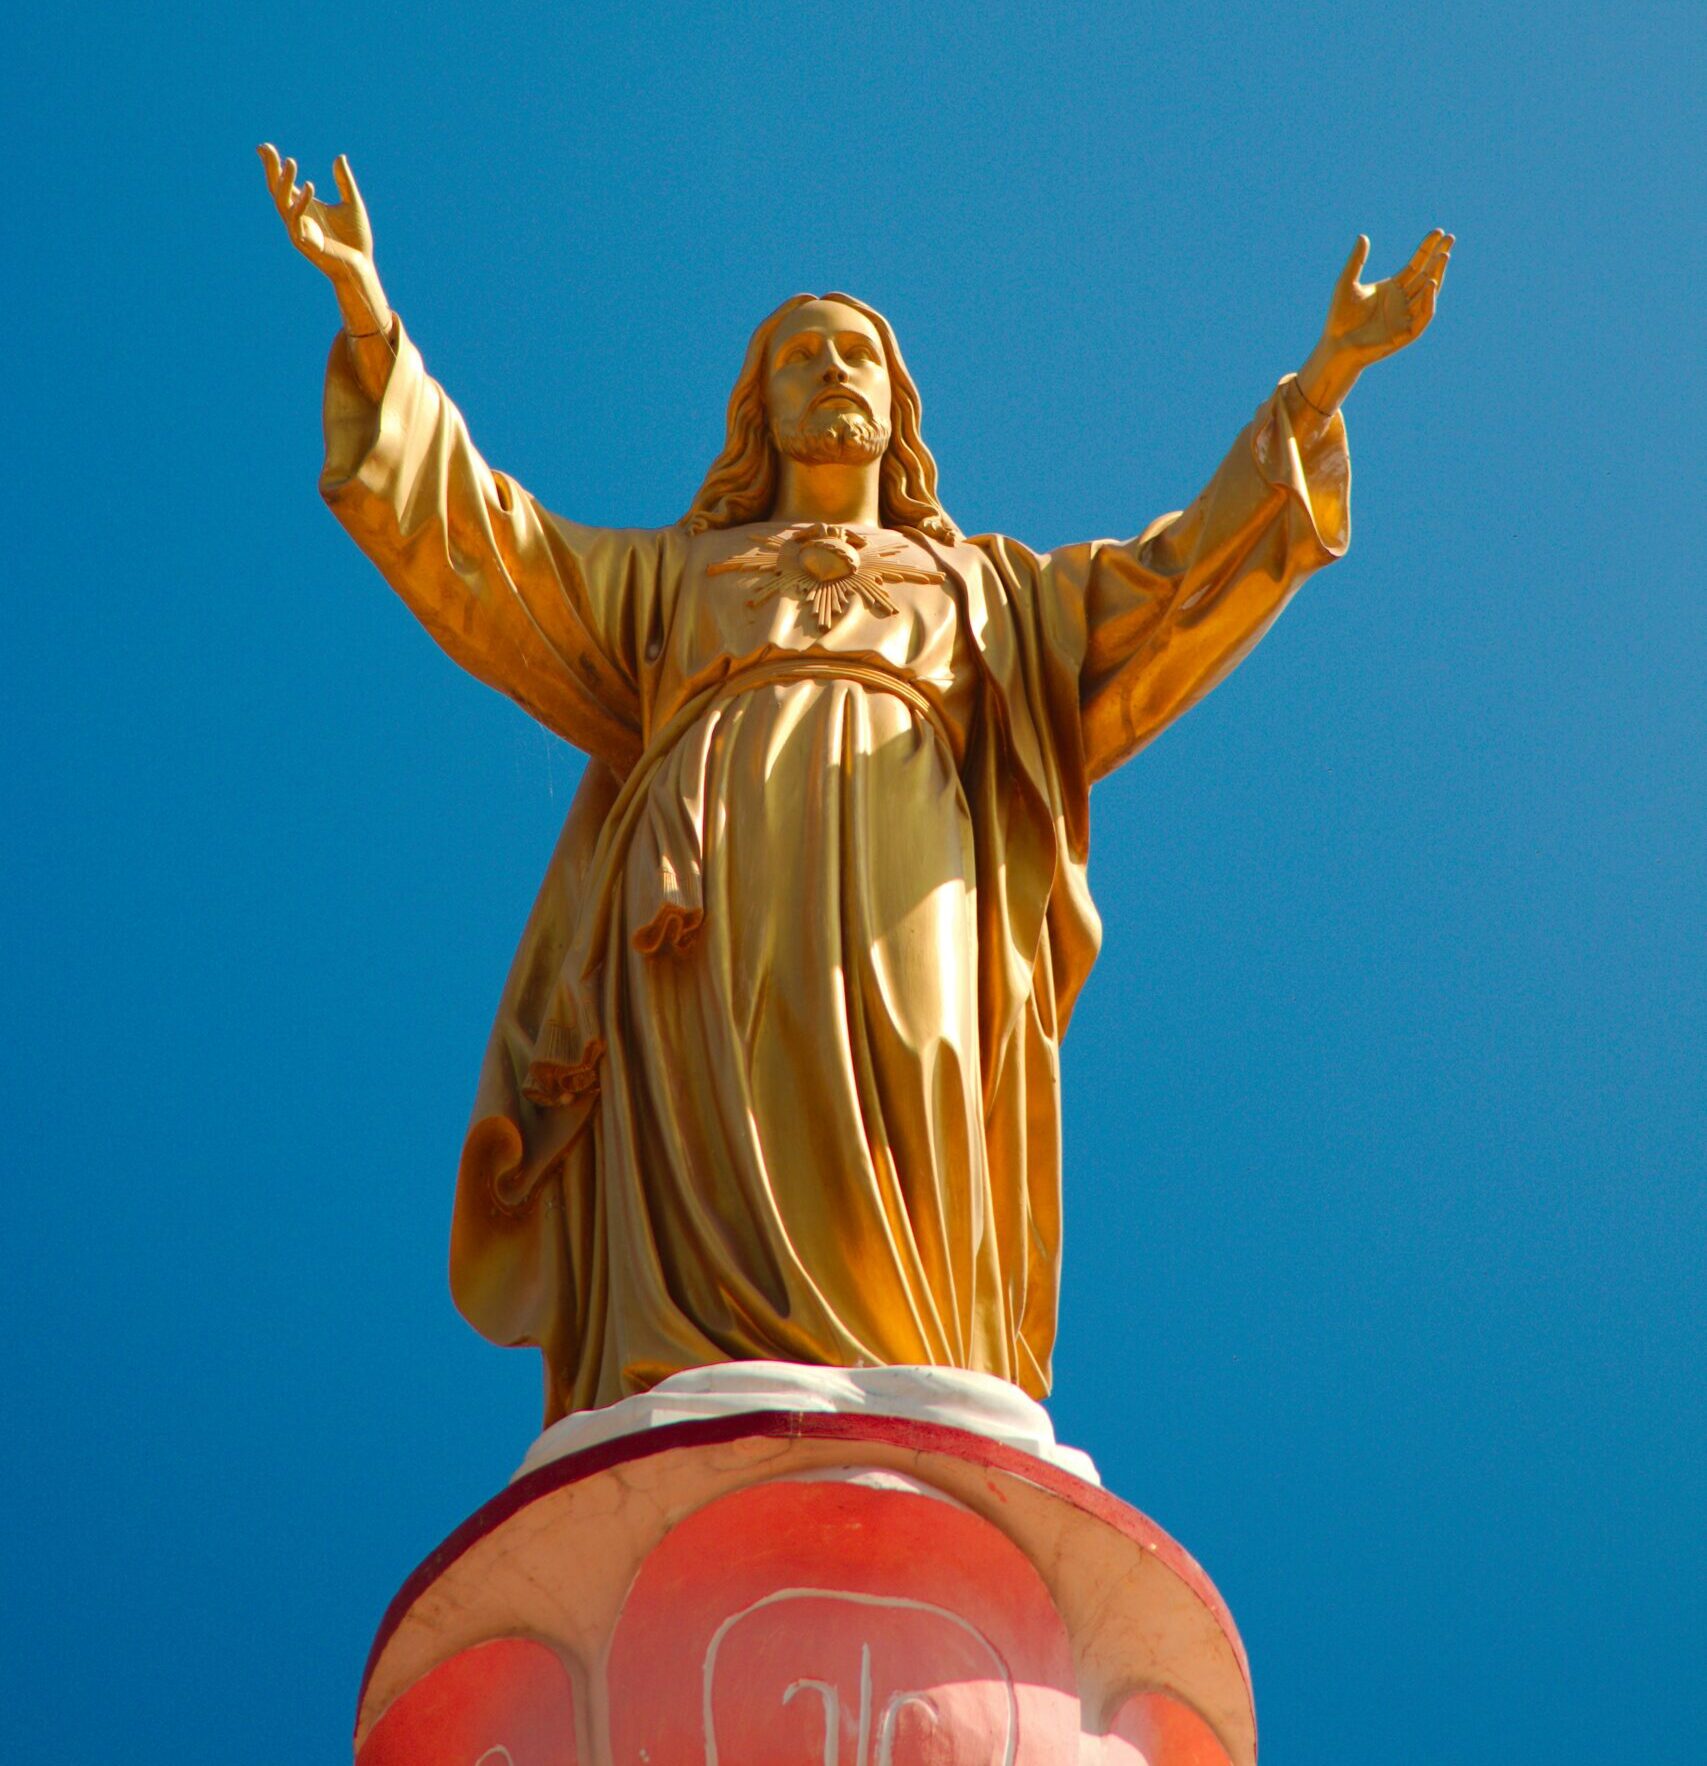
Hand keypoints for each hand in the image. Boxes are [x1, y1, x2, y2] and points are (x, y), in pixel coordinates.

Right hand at [258, 145, 390, 334]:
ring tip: (291, 161)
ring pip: (282, 202)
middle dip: (271, 169)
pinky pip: (297, 219)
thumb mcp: (352, 203)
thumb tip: (339, 157)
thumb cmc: (356, 239)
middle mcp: (298, 217)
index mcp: (305, 207)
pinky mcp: (304, 242)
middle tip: (266, 147)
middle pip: (277, 189)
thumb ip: (344, 181)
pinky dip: (301, 202)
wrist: (361, 266)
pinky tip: (309, 185)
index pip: (284, 183)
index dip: (274, 166)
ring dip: (284, 182)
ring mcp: (299, 230)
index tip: (266, 147)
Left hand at [1297, 229, 1452, 416]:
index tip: (1437, 232)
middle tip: (1450, 238)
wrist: (1336, 346)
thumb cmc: (1340, 318)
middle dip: (1438, 257)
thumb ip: (1356, 261)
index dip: (1426, 249)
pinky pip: (1423, 316)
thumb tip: (1362, 236)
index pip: (1415, 265)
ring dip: (1437, 274)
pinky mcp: (1406, 333)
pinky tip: (1431, 284)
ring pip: (1429, 293)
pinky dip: (1429, 301)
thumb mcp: (1347, 284)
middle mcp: (1403, 301)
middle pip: (1426, 275)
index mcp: (1393, 289)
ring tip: (1444, 256)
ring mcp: (1406, 317)